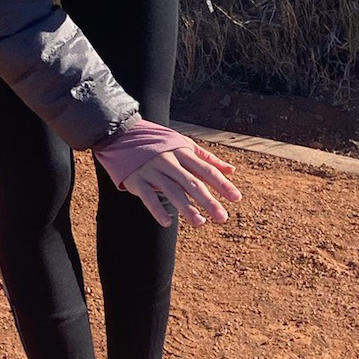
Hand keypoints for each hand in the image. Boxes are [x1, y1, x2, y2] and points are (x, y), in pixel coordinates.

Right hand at [92, 119, 243, 228]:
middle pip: (191, 182)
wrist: (122, 135)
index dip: (222, 184)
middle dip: (208, 201)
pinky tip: (167, 222)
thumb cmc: (159, 144)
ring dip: (186, 208)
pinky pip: (147, 196)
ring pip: (171, 191)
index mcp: (182, 152)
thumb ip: (207, 159)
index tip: (236, 198)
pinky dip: (157, 209)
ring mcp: (152, 170)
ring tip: (200, 223)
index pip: (206, 170)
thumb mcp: (184, 145)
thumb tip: (231, 170)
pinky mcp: (136, 179)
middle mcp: (169, 161)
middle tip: (222, 218)